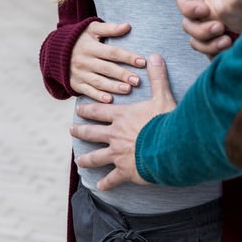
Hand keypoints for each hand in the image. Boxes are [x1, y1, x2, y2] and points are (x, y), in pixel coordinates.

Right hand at [70, 21, 146, 102]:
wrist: (56, 51)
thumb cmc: (81, 38)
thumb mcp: (92, 29)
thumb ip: (110, 28)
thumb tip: (128, 25)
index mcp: (90, 47)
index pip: (112, 52)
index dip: (128, 57)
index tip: (142, 62)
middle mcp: (84, 61)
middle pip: (107, 68)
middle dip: (123, 75)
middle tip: (137, 80)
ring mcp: (79, 74)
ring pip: (98, 82)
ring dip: (113, 87)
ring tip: (128, 90)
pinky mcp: (75, 84)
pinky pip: (87, 92)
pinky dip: (98, 97)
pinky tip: (109, 100)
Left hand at [70, 54, 175, 189]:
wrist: (169, 146)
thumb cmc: (166, 120)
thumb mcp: (162, 95)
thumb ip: (157, 76)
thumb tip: (155, 55)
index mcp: (122, 116)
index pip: (100, 111)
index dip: (88, 110)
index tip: (78, 110)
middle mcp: (115, 135)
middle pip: (92, 133)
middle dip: (80, 131)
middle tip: (71, 130)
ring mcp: (118, 154)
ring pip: (96, 157)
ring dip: (86, 158)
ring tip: (79, 160)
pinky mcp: (125, 171)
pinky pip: (111, 179)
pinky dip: (105, 183)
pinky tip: (100, 187)